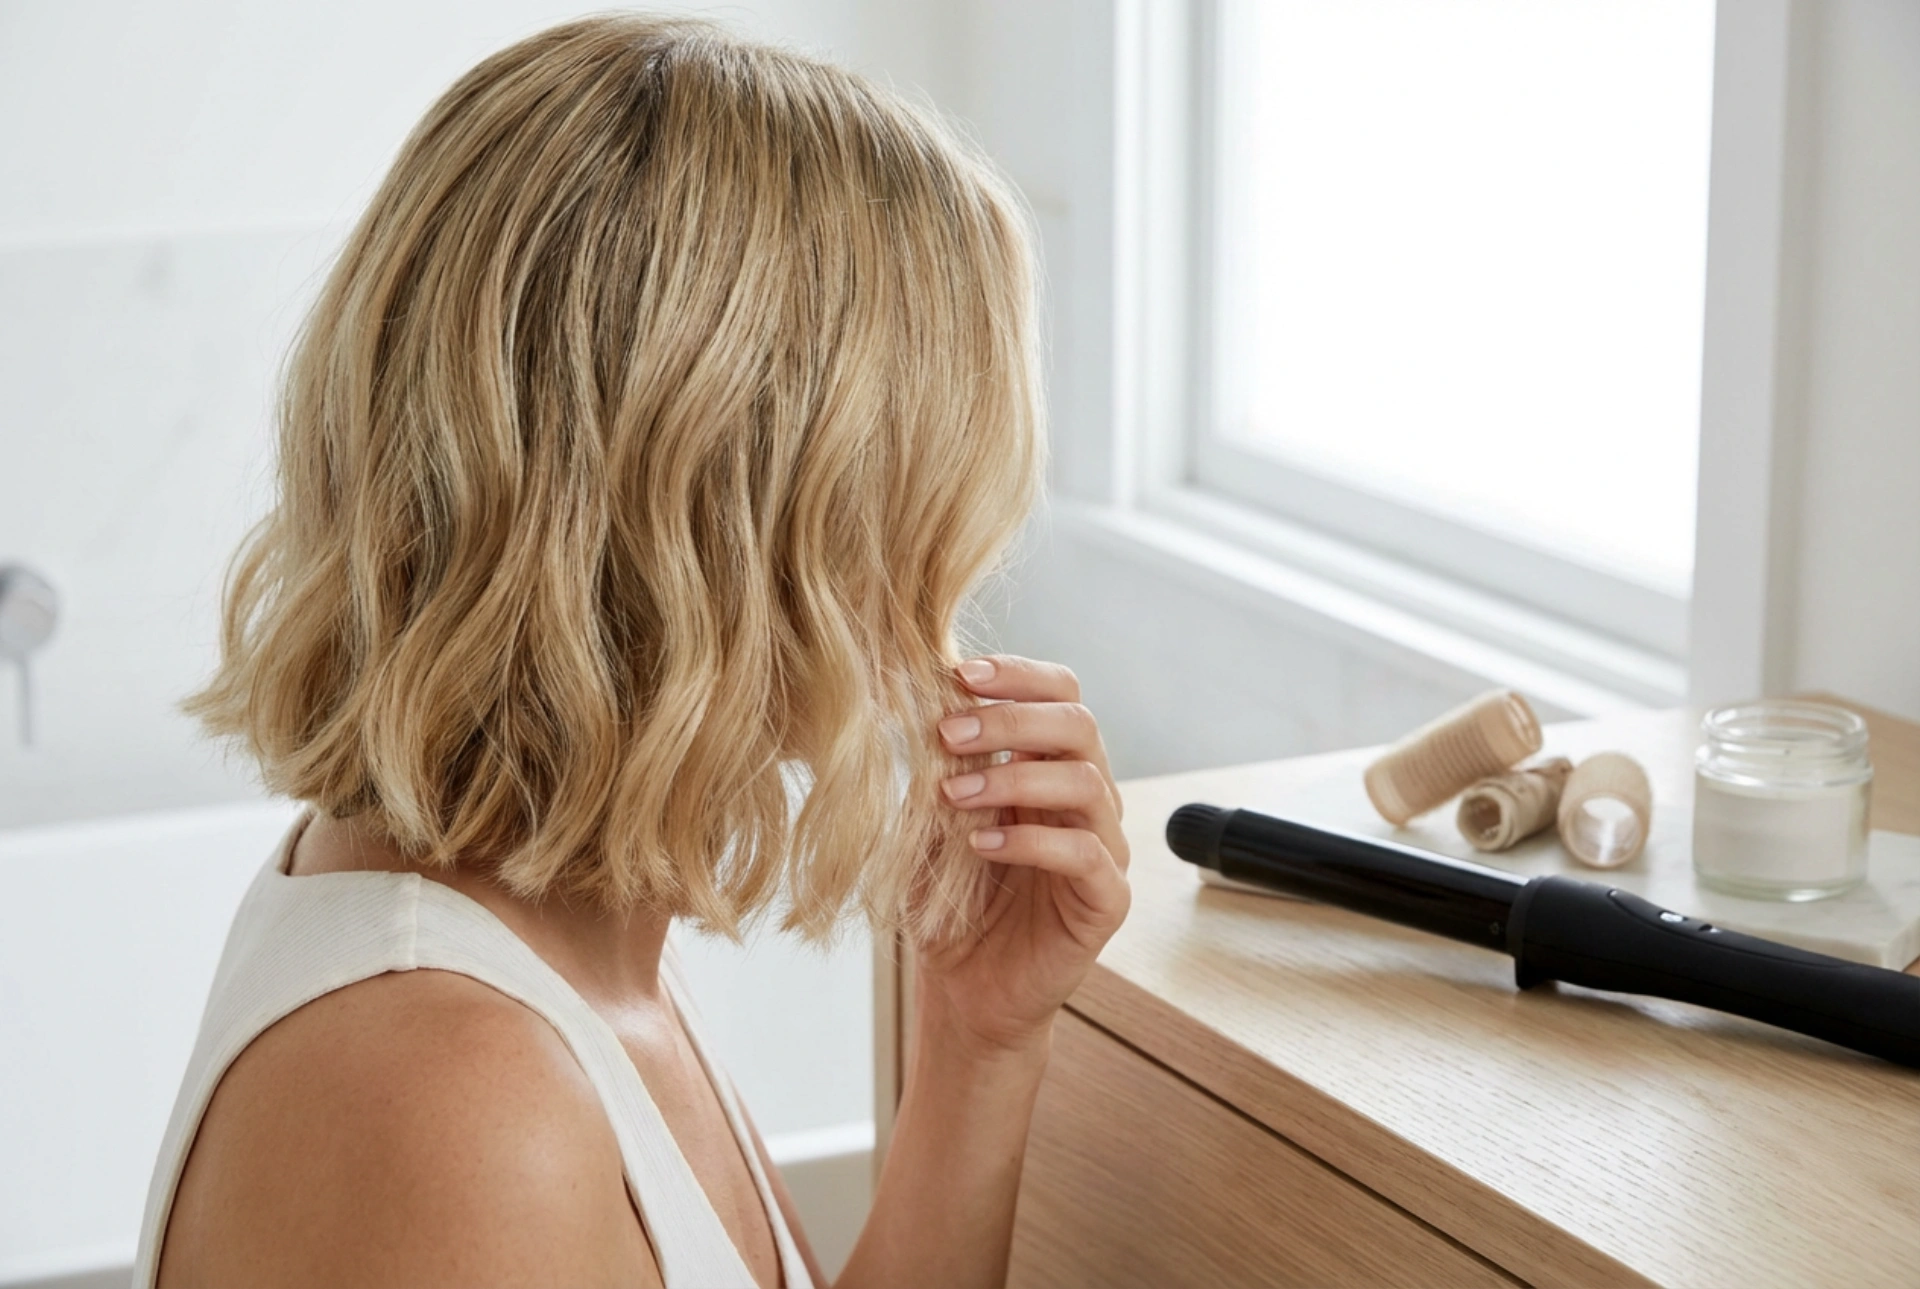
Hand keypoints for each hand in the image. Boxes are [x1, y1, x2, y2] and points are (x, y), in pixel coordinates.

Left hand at [917, 654, 1130, 1059]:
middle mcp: (1087, 797)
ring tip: (953, 793)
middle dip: (1010, 717)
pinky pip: (1086, 853)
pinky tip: (981, 845)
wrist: (966, 989)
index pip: (1060, 693)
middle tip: (947, 729)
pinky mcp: (1107, 899)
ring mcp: (1104, 846)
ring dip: (1013, 776)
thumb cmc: (949, 900)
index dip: (1018, 675)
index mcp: (1050, 765)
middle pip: (1078, 723)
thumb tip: (917, 701)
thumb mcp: (929, 823)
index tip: (960, 673)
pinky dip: (1031, 840)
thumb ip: (936, 767)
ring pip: (1085, 781)